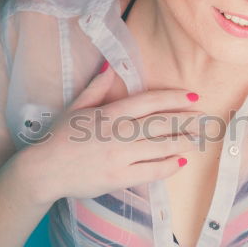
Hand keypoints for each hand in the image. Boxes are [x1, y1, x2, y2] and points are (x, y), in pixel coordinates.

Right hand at [22, 63, 204, 205]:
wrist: (43, 170)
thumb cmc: (58, 138)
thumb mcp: (76, 108)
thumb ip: (96, 89)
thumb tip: (110, 68)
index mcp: (109, 113)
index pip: (149, 102)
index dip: (173, 98)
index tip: (192, 98)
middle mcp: (118, 133)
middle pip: (161, 123)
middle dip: (186, 120)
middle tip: (204, 119)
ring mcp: (120, 156)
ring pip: (161, 147)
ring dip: (183, 142)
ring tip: (198, 139)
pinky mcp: (119, 178)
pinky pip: (152, 171)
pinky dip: (169, 166)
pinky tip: (181, 161)